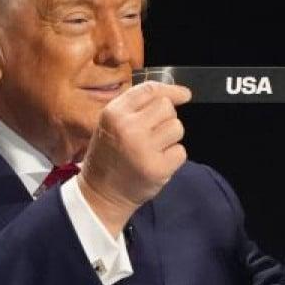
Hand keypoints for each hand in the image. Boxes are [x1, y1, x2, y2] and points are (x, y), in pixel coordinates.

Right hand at [79, 82, 191, 235]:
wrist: (100, 194)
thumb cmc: (109, 157)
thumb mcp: (112, 124)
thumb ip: (137, 108)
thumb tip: (178, 95)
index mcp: (114, 113)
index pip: (150, 90)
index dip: (171, 90)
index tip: (184, 95)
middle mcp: (128, 127)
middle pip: (167, 108)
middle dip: (166, 119)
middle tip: (153, 134)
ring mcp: (143, 148)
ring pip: (177, 128)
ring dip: (171, 138)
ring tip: (154, 149)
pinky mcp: (157, 168)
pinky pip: (180, 152)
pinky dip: (173, 158)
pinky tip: (157, 163)